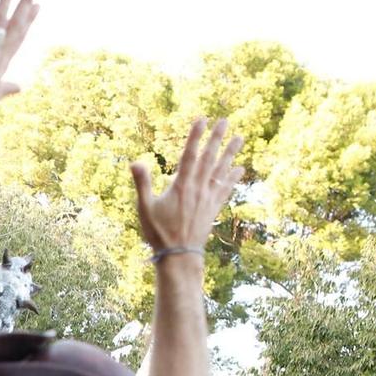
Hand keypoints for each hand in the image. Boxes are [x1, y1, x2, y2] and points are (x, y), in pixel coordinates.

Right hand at [130, 118, 244, 255]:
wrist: (179, 255)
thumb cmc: (159, 233)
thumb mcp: (145, 208)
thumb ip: (142, 184)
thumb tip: (135, 162)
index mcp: (180, 186)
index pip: (189, 155)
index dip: (196, 136)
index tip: (202, 119)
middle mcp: (197, 188)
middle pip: (209, 158)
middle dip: (216, 139)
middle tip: (225, 121)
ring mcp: (207, 198)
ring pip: (221, 171)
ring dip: (230, 153)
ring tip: (239, 138)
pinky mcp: (213, 208)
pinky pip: (225, 189)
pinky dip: (233, 177)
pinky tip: (239, 168)